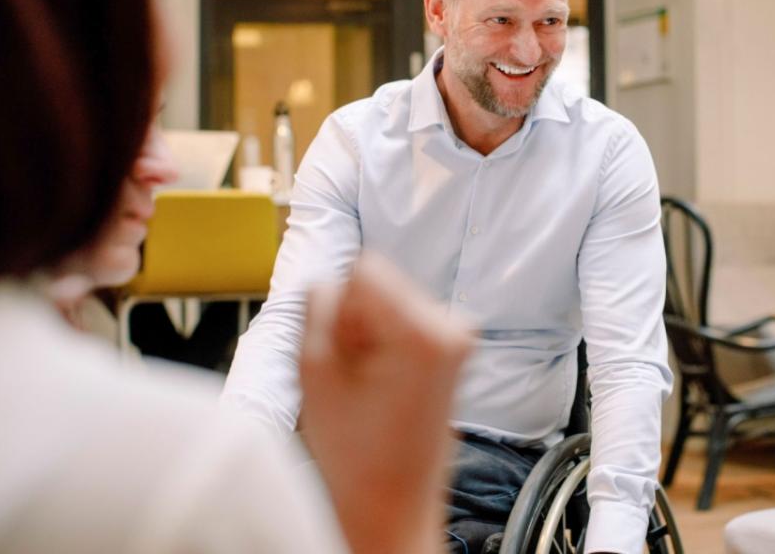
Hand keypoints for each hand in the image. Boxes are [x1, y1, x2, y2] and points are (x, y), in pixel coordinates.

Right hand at [298, 253, 473, 553]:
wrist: (393, 506)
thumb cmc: (358, 458)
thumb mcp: (314, 373)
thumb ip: (317, 310)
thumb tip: (324, 280)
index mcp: (423, 331)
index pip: (365, 268)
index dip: (341, 307)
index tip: (343, 348)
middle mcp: (453, 327)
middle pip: (382, 280)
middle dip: (357, 318)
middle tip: (353, 372)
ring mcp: (459, 339)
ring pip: (392, 299)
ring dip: (370, 332)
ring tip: (367, 384)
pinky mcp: (455, 350)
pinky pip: (407, 319)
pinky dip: (387, 343)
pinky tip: (381, 385)